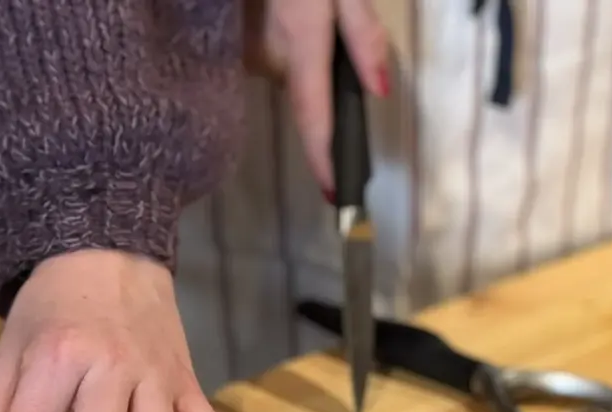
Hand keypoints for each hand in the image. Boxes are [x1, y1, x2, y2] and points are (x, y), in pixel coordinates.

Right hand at [244, 0, 388, 193]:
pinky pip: (269, 57)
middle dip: (323, 75)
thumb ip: (363, 35)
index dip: (322, 159)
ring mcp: (245, 52)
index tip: (332, 194)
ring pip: (288, 73)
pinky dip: (285, 43)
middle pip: (306, 94)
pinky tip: (285, 12)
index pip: (313, 115)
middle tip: (332, 23)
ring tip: (307, 11)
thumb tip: (380, 91)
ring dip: (302, 53)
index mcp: (301, 40)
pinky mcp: (231, 43)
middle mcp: (268, 57)